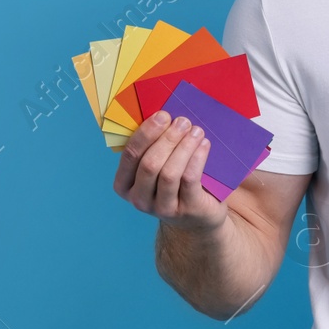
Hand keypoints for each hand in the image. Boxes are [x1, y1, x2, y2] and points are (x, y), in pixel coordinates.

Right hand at [112, 110, 225, 231]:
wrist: (199, 215)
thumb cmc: (176, 182)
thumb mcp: (159, 166)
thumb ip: (153, 145)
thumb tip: (162, 113)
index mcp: (125, 185)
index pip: (130, 155)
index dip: (146, 133)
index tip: (162, 115)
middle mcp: (139, 200)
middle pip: (150, 164)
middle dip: (167, 138)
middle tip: (183, 121)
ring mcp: (163, 209)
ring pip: (169, 173)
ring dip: (184, 147)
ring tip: (196, 131)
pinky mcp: (187, 210)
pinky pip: (190, 179)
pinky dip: (197, 158)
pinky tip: (204, 145)